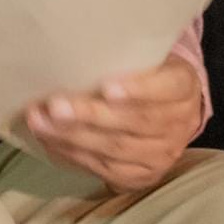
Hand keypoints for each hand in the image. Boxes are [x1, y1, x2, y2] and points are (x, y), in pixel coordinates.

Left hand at [25, 55, 202, 194]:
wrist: (169, 114)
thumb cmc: (146, 74)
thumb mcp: (148, 58)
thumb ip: (126, 56)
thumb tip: (74, 46)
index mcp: (184, 87)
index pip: (167, 88)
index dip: (138, 89)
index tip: (106, 87)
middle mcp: (179, 124)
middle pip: (134, 121)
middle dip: (89, 115)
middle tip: (54, 106)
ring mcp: (162, 155)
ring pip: (116, 149)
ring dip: (72, 137)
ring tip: (39, 122)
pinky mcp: (142, 176)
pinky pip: (105, 169)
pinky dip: (73, 155)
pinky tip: (50, 141)